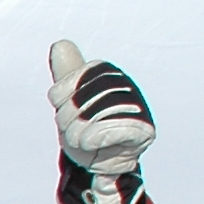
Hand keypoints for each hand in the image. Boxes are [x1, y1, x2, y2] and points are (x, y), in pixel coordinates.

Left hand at [47, 41, 153, 173]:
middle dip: (69, 123)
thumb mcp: (68, 100)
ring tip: (85, 140)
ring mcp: (136, 107)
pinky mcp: (143, 130)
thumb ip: (66, 74)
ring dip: (79, 137)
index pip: (66, 86)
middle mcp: (124, 85)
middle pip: (76, 105)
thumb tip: (60, 44)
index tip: (66, 108)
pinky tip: (94, 144)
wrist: (103, 159)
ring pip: (89, 121)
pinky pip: (108, 132)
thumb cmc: (85, 128)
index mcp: (106, 73)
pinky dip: (94, 141)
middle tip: (77, 129)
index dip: (61, 101)